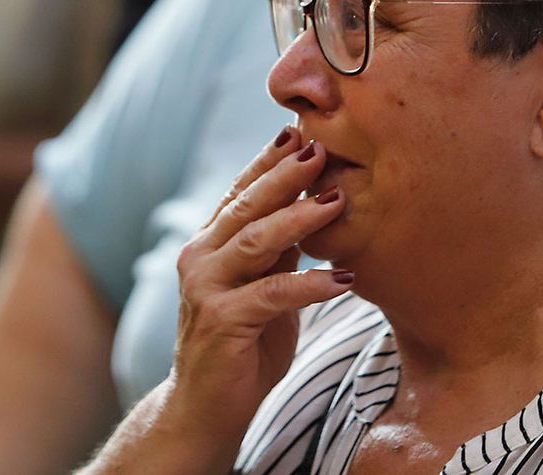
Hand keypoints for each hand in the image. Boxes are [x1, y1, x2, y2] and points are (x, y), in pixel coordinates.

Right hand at [164, 127, 353, 447]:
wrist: (206, 409)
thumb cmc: (242, 348)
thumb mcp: (262, 289)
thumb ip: (276, 253)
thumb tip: (312, 209)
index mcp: (208, 245)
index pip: (239, 192)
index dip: (267, 161)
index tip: (297, 132)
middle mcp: (199, 257)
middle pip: (247, 205)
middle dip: (286, 175)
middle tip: (321, 148)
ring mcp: (206, 288)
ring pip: (256, 240)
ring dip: (300, 218)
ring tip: (337, 200)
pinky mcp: (222, 321)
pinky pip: (272, 293)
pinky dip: (310, 284)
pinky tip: (343, 280)